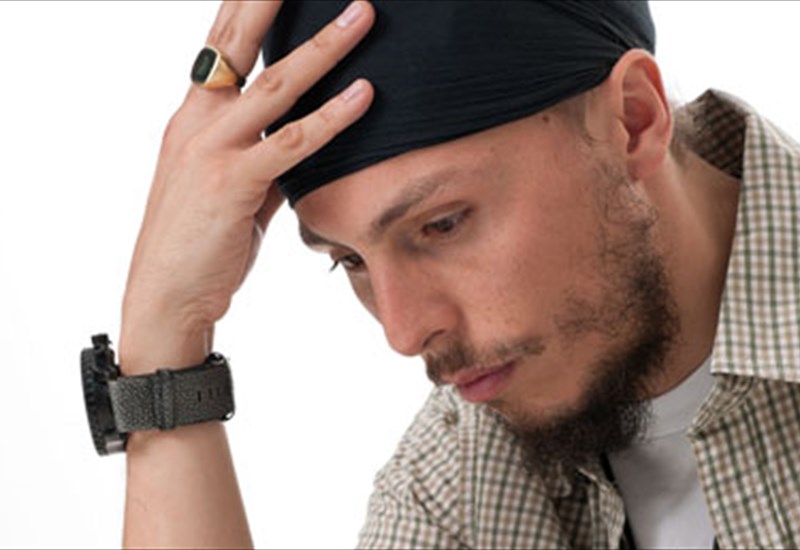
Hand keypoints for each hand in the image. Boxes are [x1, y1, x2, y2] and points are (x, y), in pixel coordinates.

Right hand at [120, 1, 374, 367]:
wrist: (167, 293)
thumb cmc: (200, 241)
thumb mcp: (233, 187)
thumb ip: (264, 158)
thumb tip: (303, 142)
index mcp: (194, 115)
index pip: (224, 42)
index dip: (249, 4)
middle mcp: (198, 120)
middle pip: (240, 41)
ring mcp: (212, 148)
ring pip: (276, 84)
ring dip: (325, 47)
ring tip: (363, 14)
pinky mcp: (232, 182)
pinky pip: (291, 142)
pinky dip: (331, 117)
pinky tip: (364, 94)